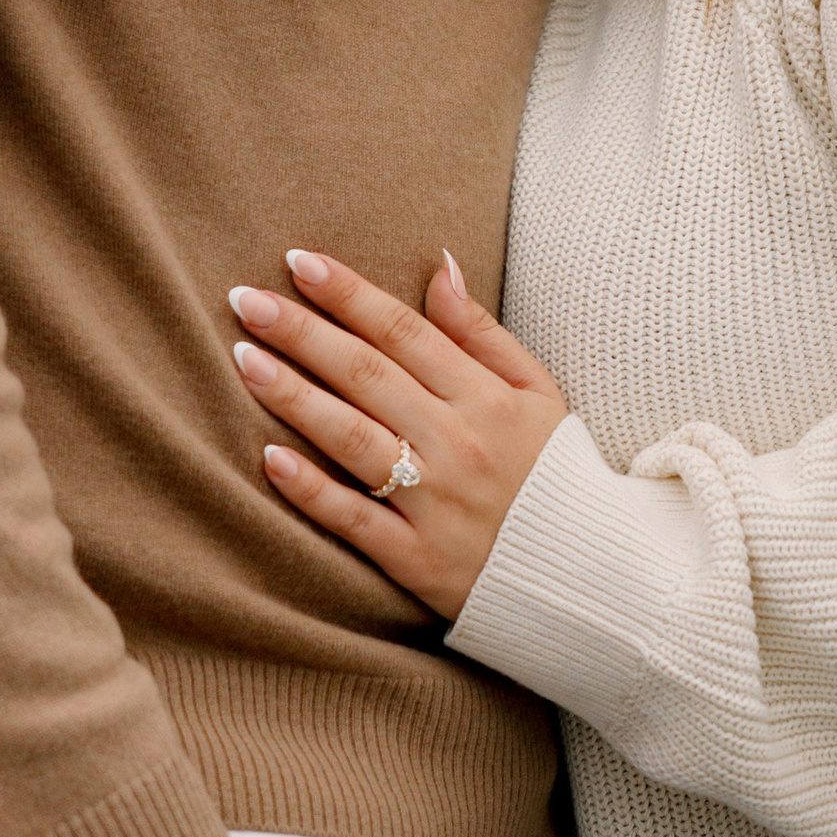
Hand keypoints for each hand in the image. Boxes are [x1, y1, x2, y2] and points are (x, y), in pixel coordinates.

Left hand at [226, 249, 568, 615]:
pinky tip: (269, 458)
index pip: (404, 331)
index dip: (348, 293)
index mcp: (486, 397)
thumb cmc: (554, 473)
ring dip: (293, 396)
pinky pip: (354, 519)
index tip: (297, 261)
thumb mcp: (538, 392)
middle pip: (368, 376)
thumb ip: (483, 332)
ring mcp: (436, 502)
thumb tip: (439, 267)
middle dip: (302, 332)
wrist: (592, 575)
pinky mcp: (417, 559)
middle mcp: (458, 443)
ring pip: (353, 438)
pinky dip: (311, 489)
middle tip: (245, 299)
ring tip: (243, 358)